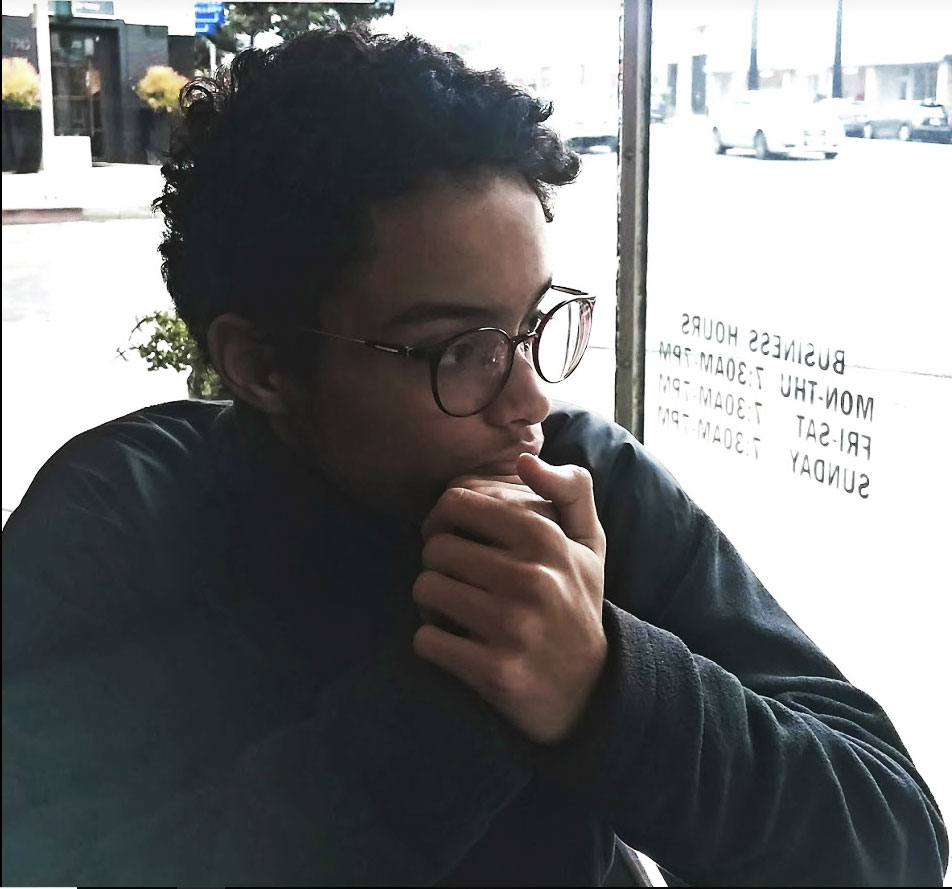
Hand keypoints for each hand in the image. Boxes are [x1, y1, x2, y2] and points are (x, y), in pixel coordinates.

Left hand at [413, 454, 606, 744]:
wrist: (590, 690)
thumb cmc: (577, 603)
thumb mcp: (589, 543)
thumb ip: (571, 489)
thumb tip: (525, 459)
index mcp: (545, 538)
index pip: (456, 503)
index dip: (442, 520)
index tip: (453, 540)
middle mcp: (530, 578)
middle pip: (434, 548)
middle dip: (437, 564)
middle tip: (455, 581)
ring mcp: (511, 626)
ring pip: (425, 589)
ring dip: (430, 603)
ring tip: (454, 611)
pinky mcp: (493, 670)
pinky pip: (425, 640)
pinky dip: (431, 642)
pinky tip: (455, 644)